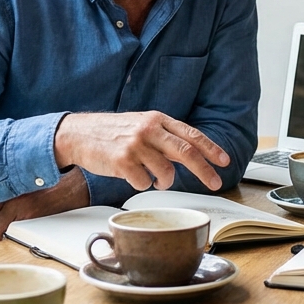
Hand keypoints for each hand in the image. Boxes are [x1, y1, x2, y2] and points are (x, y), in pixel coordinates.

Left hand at [0, 167, 89, 252]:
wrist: (73, 186)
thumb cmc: (50, 190)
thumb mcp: (25, 191)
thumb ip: (10, 202)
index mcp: (7, 189)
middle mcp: (11, 194)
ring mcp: (21, 203)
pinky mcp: (33, 212)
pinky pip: (15, 230)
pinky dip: (10, 239)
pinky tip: (10, 244)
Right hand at [53, 111, 229, 191]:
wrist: (79, 133)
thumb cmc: (113, 133)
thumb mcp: (141, 125)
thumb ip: (165, 137)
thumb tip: (192, 154)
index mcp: (157, 119)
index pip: (191, 134)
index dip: (210, 148)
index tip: (224, 160)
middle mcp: (148, 129)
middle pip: (186, 151)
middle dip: (204, 170)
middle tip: (214, 182)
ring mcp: (135, 145)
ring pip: (166, 172)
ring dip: (165, 181)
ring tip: (157, 180)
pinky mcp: (121, 161)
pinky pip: (144, 182)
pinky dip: (143, 184)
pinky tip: (134, 176)